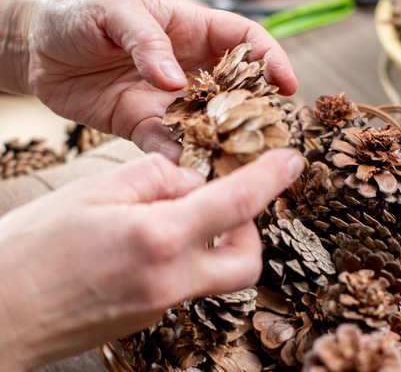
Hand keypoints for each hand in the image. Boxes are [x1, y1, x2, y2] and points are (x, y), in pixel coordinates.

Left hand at [0, 0, 296, 160]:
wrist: (34, 48)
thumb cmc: (77, 14)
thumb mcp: (113, 10)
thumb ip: (147, 42)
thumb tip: (175, 79)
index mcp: (192, 29)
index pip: (245, 40)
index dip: (270, 59)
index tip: (285, 84)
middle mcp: (190, 67)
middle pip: (236, 89)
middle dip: (256, 111)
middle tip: (271, 134)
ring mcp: (170, 99)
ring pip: (209, 123)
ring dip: (224, 142)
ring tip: (240, 163)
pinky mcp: (145, 126)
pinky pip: (170, 146)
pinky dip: (182, 160)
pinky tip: (193, 174)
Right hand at [0, 149, 303, 369]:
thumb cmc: (29, 250)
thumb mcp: (91, 192)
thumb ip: (153, 177)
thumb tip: (192, 179)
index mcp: (159, 238)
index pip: (237, 203)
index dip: (272, 177)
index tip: (292, 161)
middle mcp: (171, 280)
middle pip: (248, 259)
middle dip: (249, 226)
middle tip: (220, 200)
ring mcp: (162, 305)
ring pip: (221, 276)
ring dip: (220, 243)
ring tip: (181, 217)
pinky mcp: (148, 318)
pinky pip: (189, 285)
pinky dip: (187, 257)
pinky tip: (152, 239)